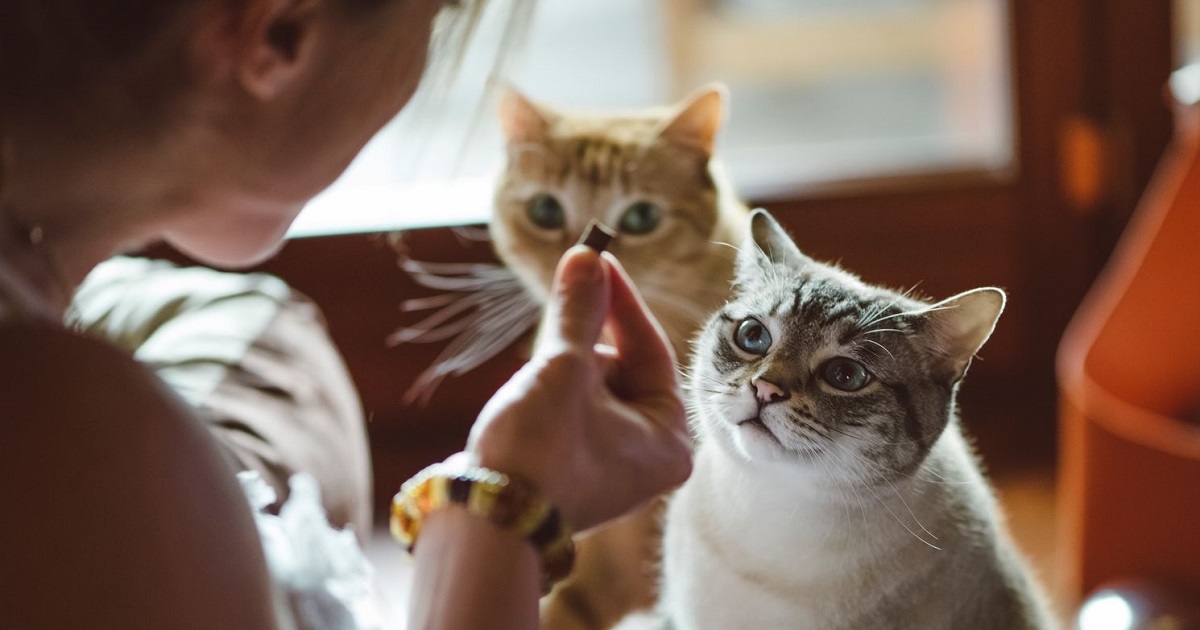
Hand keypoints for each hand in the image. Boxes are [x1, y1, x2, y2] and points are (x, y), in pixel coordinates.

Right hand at [466, 245, 691, 531]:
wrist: (485, 520)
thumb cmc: (538, 450)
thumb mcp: (563, 368)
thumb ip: (580, 309)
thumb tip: (587, 255)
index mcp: (670, 439)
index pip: (652, 348)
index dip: (620, 299)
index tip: (596, 257)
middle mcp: (650, 457)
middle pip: (622, 367)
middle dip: (584, 341)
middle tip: (559, 313)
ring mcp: (613, 465)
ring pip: (592, 387)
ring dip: (563, 368)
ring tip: (536, 380)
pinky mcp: (576, 468)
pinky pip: (573, 412)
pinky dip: (553, 392)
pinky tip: (528, 398)